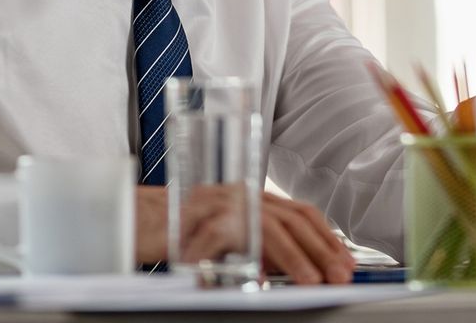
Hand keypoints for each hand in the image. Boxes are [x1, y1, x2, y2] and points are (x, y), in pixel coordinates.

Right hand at [134, 186, 355, 283]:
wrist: (130, 219)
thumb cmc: (176, 235)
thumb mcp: (225, 242)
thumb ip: (255, 250)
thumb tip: (289, 271)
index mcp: (251, 198)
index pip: (299, 213)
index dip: (325, 237)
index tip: (345, 261)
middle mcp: (241, 194)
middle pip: (292, 219)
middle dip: (321, 249)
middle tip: (339, 275)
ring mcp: (220, 201)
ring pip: (269, 226)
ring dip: (295, 256)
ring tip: (311, 281)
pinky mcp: (198, 215)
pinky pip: (229, 237)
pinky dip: (247, 257)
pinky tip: (259, 278)